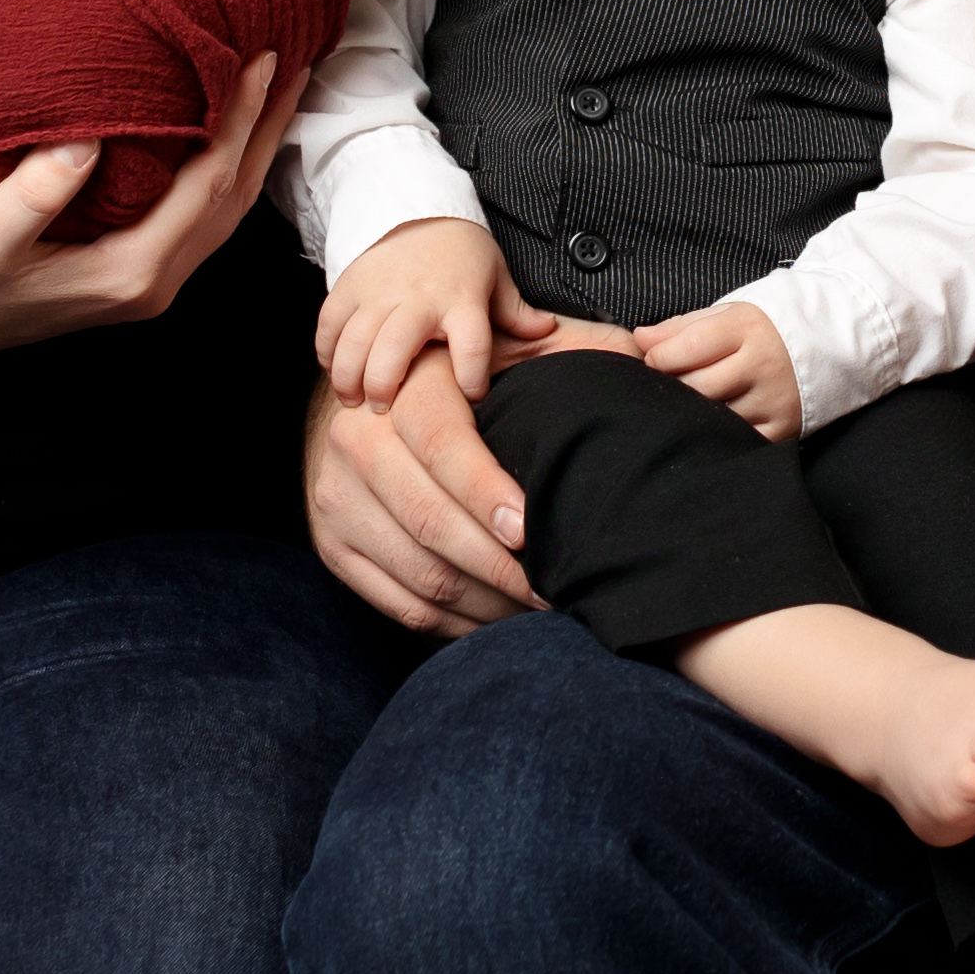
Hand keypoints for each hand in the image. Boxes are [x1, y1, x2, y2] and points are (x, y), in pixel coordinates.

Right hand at [0, 55, 295, 415]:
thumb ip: (29, 196)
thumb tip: (86, 138)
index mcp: (130, 272)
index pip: (208, 186)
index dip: (240, 120)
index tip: (265, 56)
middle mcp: (153, 282)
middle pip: (233, 197)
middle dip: (268, 127)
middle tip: (300, 55)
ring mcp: (147, 282)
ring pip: (223, 208)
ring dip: (253, 147)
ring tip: (277, 86)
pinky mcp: (132, 272)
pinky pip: (199, 214)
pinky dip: (224, 168)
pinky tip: (222, 132)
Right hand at [304, 346, 540, 634]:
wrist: (367, 399)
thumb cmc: (458, 382)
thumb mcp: (500, 351)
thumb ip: (563, 349)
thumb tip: (642, 352)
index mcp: (402, 389)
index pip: (442, 445)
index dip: (487, 493)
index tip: (532, 530)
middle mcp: (355, 441)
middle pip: (430, 521)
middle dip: (501, 567)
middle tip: (556, 588)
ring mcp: (337, 497)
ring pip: (419, 572)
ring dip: (485, 604)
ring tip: (536, 608)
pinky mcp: (332, 545)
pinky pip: (399, 604)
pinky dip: (454, 624)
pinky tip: (495, 619)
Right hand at [320, 216, 545, 403]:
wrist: (418, 208)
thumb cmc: (460, 253)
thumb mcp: (496, 276)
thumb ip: (517, 312)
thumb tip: (547, 333)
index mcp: (461, 299)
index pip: (472, 347)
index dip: (473, 378)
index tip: (471, 397)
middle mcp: (418, 298)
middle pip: (392, 352)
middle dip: (383, 388)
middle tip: (384, 406)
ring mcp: (378, 292)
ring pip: (353, 343)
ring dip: (348, 377)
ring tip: (353, 397)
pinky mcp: (349, 286)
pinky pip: (328, 325)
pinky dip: (326, 351)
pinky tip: (334, 368)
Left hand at [637, 301, 799, 440]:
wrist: (827, 343)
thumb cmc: (765, 329)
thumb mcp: (727, 314)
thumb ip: (681, 327)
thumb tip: (640, 339)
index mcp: (747, 328)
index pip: (691, 345)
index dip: (661, 355)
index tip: (652, 359)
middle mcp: (764, 363)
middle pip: (699, 386)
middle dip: (673, 386)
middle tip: (667, 384)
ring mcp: (774, 399)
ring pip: (715, 415)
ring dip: (693, 412)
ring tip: (690, 402)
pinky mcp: (782, 427)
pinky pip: (738, 438)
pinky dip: (720, 432)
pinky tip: (714, 421)